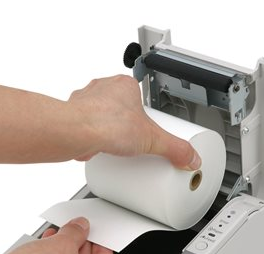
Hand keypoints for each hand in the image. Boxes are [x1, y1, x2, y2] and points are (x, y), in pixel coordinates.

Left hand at [68, 75, 200, 169]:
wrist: (74, 132)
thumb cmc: (105, 123)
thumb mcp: (152, 139)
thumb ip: (174, 148)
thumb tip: (190, 157)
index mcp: (125, 85)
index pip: (140, 97)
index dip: (145, 113)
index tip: (148, 126)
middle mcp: (103, 88)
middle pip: (119, 106)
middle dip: (125, 122)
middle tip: (134, 138)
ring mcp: (85, 101)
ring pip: (100, 114)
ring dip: (106, 127)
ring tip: (116, 145)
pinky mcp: (73, 117)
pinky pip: (84, 125)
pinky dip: (90, 136)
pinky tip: (97, 148)